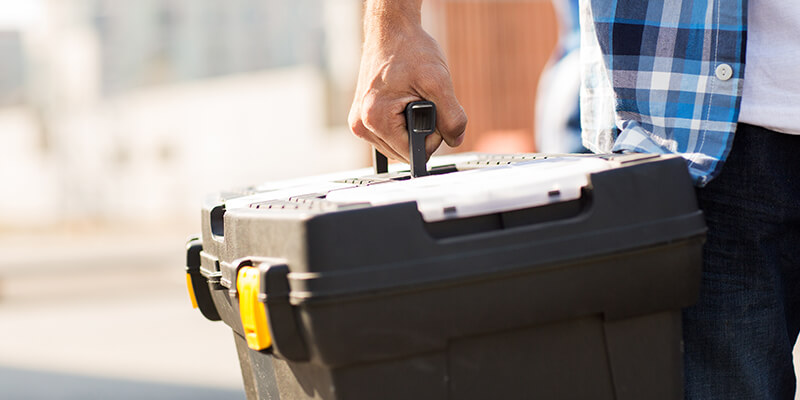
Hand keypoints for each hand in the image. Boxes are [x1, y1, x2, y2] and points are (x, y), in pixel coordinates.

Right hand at [348, 2, 466, 162]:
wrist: (391, 30)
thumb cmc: (409, 49)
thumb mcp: (438, 81)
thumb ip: (452, 117)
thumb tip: (456, 139)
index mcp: (375, 119)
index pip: (413, 154)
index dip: (431, 138)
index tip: (432, 112)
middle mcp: (362, 125)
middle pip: (404, 153)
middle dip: (421, 133)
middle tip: (421, 101)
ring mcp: (360, 123)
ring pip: (397, 146)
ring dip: (411, 127)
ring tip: (410, 98)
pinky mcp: (362, 119)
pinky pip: (390, 136)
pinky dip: (402, 123)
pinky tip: (402, 104)